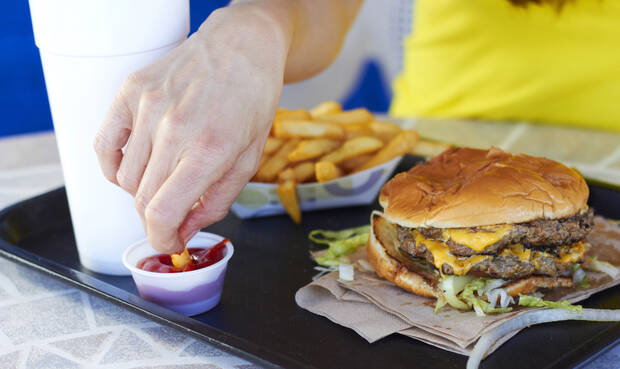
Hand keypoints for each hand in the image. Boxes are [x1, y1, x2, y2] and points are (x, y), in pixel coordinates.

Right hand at [93, 7, 289, 252]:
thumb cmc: (252, 100)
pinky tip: (136, 166)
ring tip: (166, 179)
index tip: (169, 243)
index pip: (163, 213)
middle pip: (142, 199)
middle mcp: (173, 128)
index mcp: (209, 149)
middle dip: (157, 220)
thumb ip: (215, 201)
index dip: (162, 239)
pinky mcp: (130, 91)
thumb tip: (183, 230)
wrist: (241, 45)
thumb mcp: (248, 158)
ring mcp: (147, 107)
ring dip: (143, 192)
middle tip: (172, 216)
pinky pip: (104, 146)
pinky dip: (114, 167)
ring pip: (125, 178)